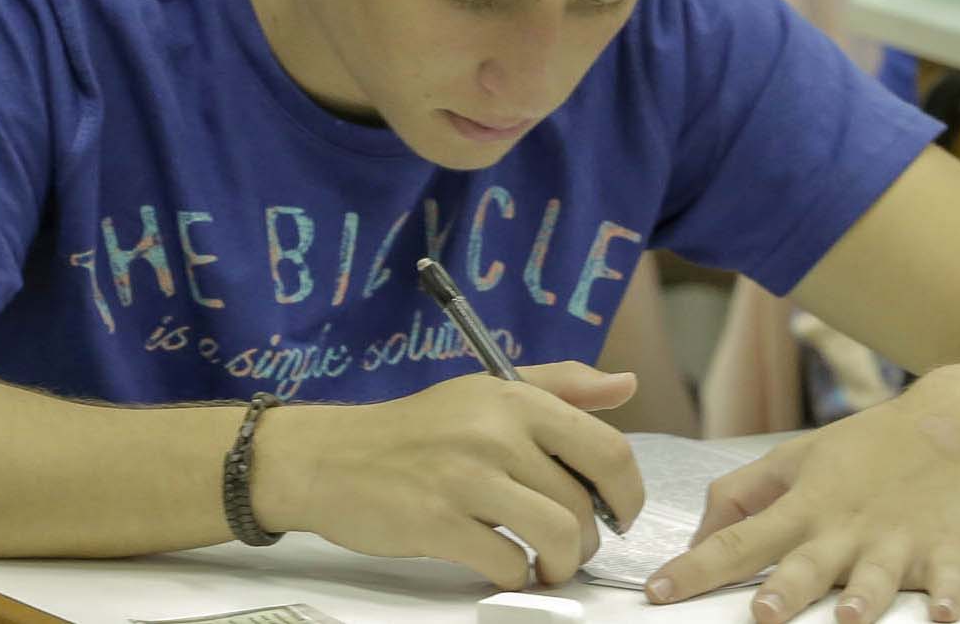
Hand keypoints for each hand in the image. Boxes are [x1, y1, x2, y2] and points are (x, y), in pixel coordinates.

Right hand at [252, 363, 644, 588]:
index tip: (618, 512)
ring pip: (557, 537)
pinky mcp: (438, 522)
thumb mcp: (484, 391)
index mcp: (514, 398)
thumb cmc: (414, 430)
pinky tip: (501, 566)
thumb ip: (558, 386)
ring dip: (560, 564)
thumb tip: (625, 384)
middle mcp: (494, 433)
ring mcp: (465, 477)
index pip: (607, 449)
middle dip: (588, 539)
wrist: (330, 457)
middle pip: (583, 505)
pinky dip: (514, 575)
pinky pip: (508, 563)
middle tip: (566, 546)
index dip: (629, 493)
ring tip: (543, 564)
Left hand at [647, 382, 959, 617]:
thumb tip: (700, 540)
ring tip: (848, 618)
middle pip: (806, 566)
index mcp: (805, 505)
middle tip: (761, 615)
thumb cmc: (874, 445)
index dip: (697, 567)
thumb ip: (744, 494)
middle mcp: (845, 527)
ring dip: (861, 598)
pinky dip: (948, 598)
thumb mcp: (800, 457)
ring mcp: (900, 539)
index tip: (658, 591)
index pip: (739, 539)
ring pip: (875, 577)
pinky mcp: (952, 549)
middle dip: (783, 593)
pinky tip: (943, 613)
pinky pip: (950, 580)